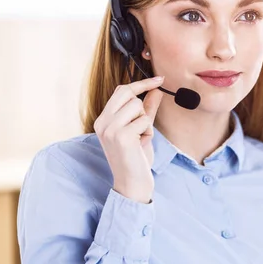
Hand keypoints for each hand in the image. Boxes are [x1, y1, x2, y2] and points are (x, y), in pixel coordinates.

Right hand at [94, 77, 164, 202]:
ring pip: (138, 107)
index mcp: (103, 120)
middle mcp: (102, 122)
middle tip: (143, 126)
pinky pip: (144, 121)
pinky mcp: (121, 135)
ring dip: (145, 123)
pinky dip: (148, 133)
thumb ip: (147, 110)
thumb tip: (156, 90)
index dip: (141, 84)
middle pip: (129, 94)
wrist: (132, 184)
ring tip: (140, 140)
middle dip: (142, 108)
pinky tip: (141, 146)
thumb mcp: (141, 130)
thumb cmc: (136, 159)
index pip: (121, 91)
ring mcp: (110, 128)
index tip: (159, 79)